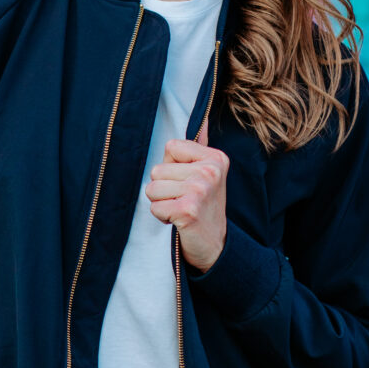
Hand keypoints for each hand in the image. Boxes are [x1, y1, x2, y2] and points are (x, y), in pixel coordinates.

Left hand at [147, 138, 227, 271]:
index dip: (172, 167)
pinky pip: (154, 206)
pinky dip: (162, 217)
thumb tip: (201, 121)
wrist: (216, 246)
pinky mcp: (187, 210)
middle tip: (185, 200)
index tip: (188, 182)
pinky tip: (179, 221)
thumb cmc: (205, 207)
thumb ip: (199, 148)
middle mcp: (210, 171)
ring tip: (181, 209)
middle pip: (158, 169)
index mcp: (216, 158)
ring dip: (162, 203)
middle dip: (164, 188)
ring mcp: (199, 190)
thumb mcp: (208, 174)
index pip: (171, 146)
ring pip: (152, 188)